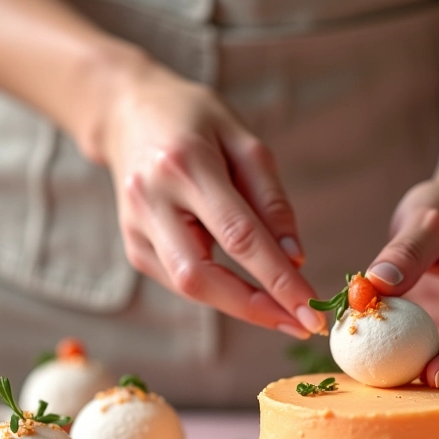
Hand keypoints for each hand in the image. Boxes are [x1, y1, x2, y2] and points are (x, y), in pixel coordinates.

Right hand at [97, 58, 325, 338]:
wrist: (127, 114)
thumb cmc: (194, 121)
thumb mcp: (244, 141)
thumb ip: (270, 200)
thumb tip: (294, 260)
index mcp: (184, 165)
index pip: (237, 236)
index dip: (277, 279)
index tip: (311, 309)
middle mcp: (151, 201)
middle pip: (201, 276)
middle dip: (255, 308)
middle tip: (300, 324)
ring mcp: (135, 228)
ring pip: (189, 287)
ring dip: (240, 305)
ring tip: (283, 312)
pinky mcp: (134, 247)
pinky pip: (182, 281)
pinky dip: (220, 291)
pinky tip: (247, 290)